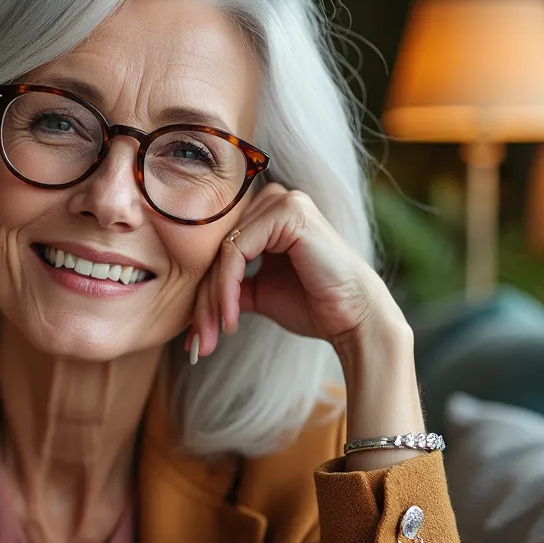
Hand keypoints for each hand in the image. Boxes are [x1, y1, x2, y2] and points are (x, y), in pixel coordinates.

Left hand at [189, 182, 402, 357]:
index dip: (202, 293)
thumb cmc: (312, 304)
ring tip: (212, 334)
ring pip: (222, 251)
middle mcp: (273, 200)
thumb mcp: (258, 293)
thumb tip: (190, 307)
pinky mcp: (288, 212)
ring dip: (212, 299)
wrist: (354, 318)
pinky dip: (227, 288)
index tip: (195, 335)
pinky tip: (231, 317)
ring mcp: (282, 201)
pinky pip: (237, 251)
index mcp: (266, 214)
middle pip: (216, 249)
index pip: (218, 249)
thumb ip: (228, 286)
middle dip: (203, 300)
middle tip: (197, 342)